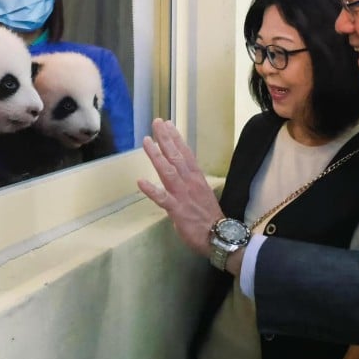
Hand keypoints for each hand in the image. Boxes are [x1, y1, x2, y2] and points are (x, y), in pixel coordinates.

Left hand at [137, 118, 224, 256]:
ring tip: (146, 141)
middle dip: (165, 138)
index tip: (167, 124)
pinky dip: (151, 190)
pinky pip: (162, 198)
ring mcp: (183, 195)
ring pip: (168, 171)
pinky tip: (140, 182)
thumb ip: (189, 181)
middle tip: (156, 122)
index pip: (185, 153)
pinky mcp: (177, 210)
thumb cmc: (208, 216)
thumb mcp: (201, 192)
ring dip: (156, 156)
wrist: (219, 236)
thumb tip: (179, 173)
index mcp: (196, 177)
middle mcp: (190, 182)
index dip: (175, 138)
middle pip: (176, 156)